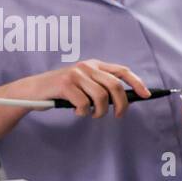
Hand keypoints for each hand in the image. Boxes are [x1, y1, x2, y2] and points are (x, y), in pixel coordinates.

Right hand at [9, 60, 150, 117]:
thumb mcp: (85, 85)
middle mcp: (87, 66)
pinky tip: (77, 112)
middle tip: (118, 116)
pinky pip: (85, 104)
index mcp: (95, 65)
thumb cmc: (64, 92)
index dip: (137, 82)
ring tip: (92, 114)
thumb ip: (102, 87)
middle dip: (121, 104)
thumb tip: (125, 100)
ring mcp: (76, 74)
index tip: (147, 95)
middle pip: (116, 86)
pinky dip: (83, 113)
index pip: (122, 71)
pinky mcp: (65, 84)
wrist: (34, 91)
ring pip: (101, 97)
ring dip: (100, 112)